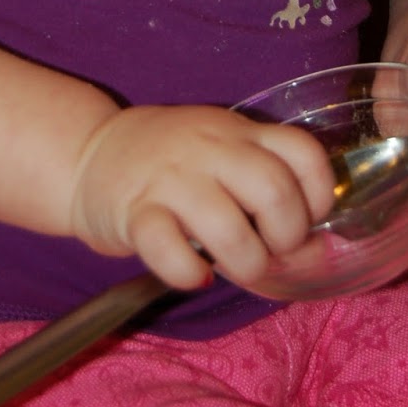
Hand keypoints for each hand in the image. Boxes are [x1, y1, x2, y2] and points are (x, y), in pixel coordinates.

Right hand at [68, 104, 337, 291]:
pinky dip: (188, 272)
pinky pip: (167, 247)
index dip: (318, 194)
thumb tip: (317, 250)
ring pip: (226, 225)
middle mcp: (208, 148)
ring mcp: (169, 178)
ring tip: (236, 268)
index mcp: (237, 132)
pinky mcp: (132, 212)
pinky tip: (193, 274)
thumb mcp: (221, 153)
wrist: (89, 154)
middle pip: (273, 189)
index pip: (302, 151)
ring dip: (245, 262)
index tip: (306, 219)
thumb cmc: (171, 164)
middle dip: (286, 236)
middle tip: (271, 250)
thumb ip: (264, 186)